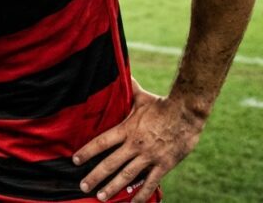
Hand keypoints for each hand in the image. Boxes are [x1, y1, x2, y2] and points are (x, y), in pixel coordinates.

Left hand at [73, 80, 204, 202]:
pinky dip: (141, 194)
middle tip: (83, 186)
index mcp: (127, 129)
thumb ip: (128, 89)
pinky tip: (132, 202)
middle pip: (110, 163)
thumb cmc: (162, 104)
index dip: (87, 152)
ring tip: (101, 197)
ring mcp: (149, 156)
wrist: (187, 113)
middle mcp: (135, 145)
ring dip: (112, 187)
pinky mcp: (164, 164)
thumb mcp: (141, 96)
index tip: (75, 160)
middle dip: (95, 176)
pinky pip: (151, 182)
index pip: (101, 142)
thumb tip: (120, 73)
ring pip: (127, 175)